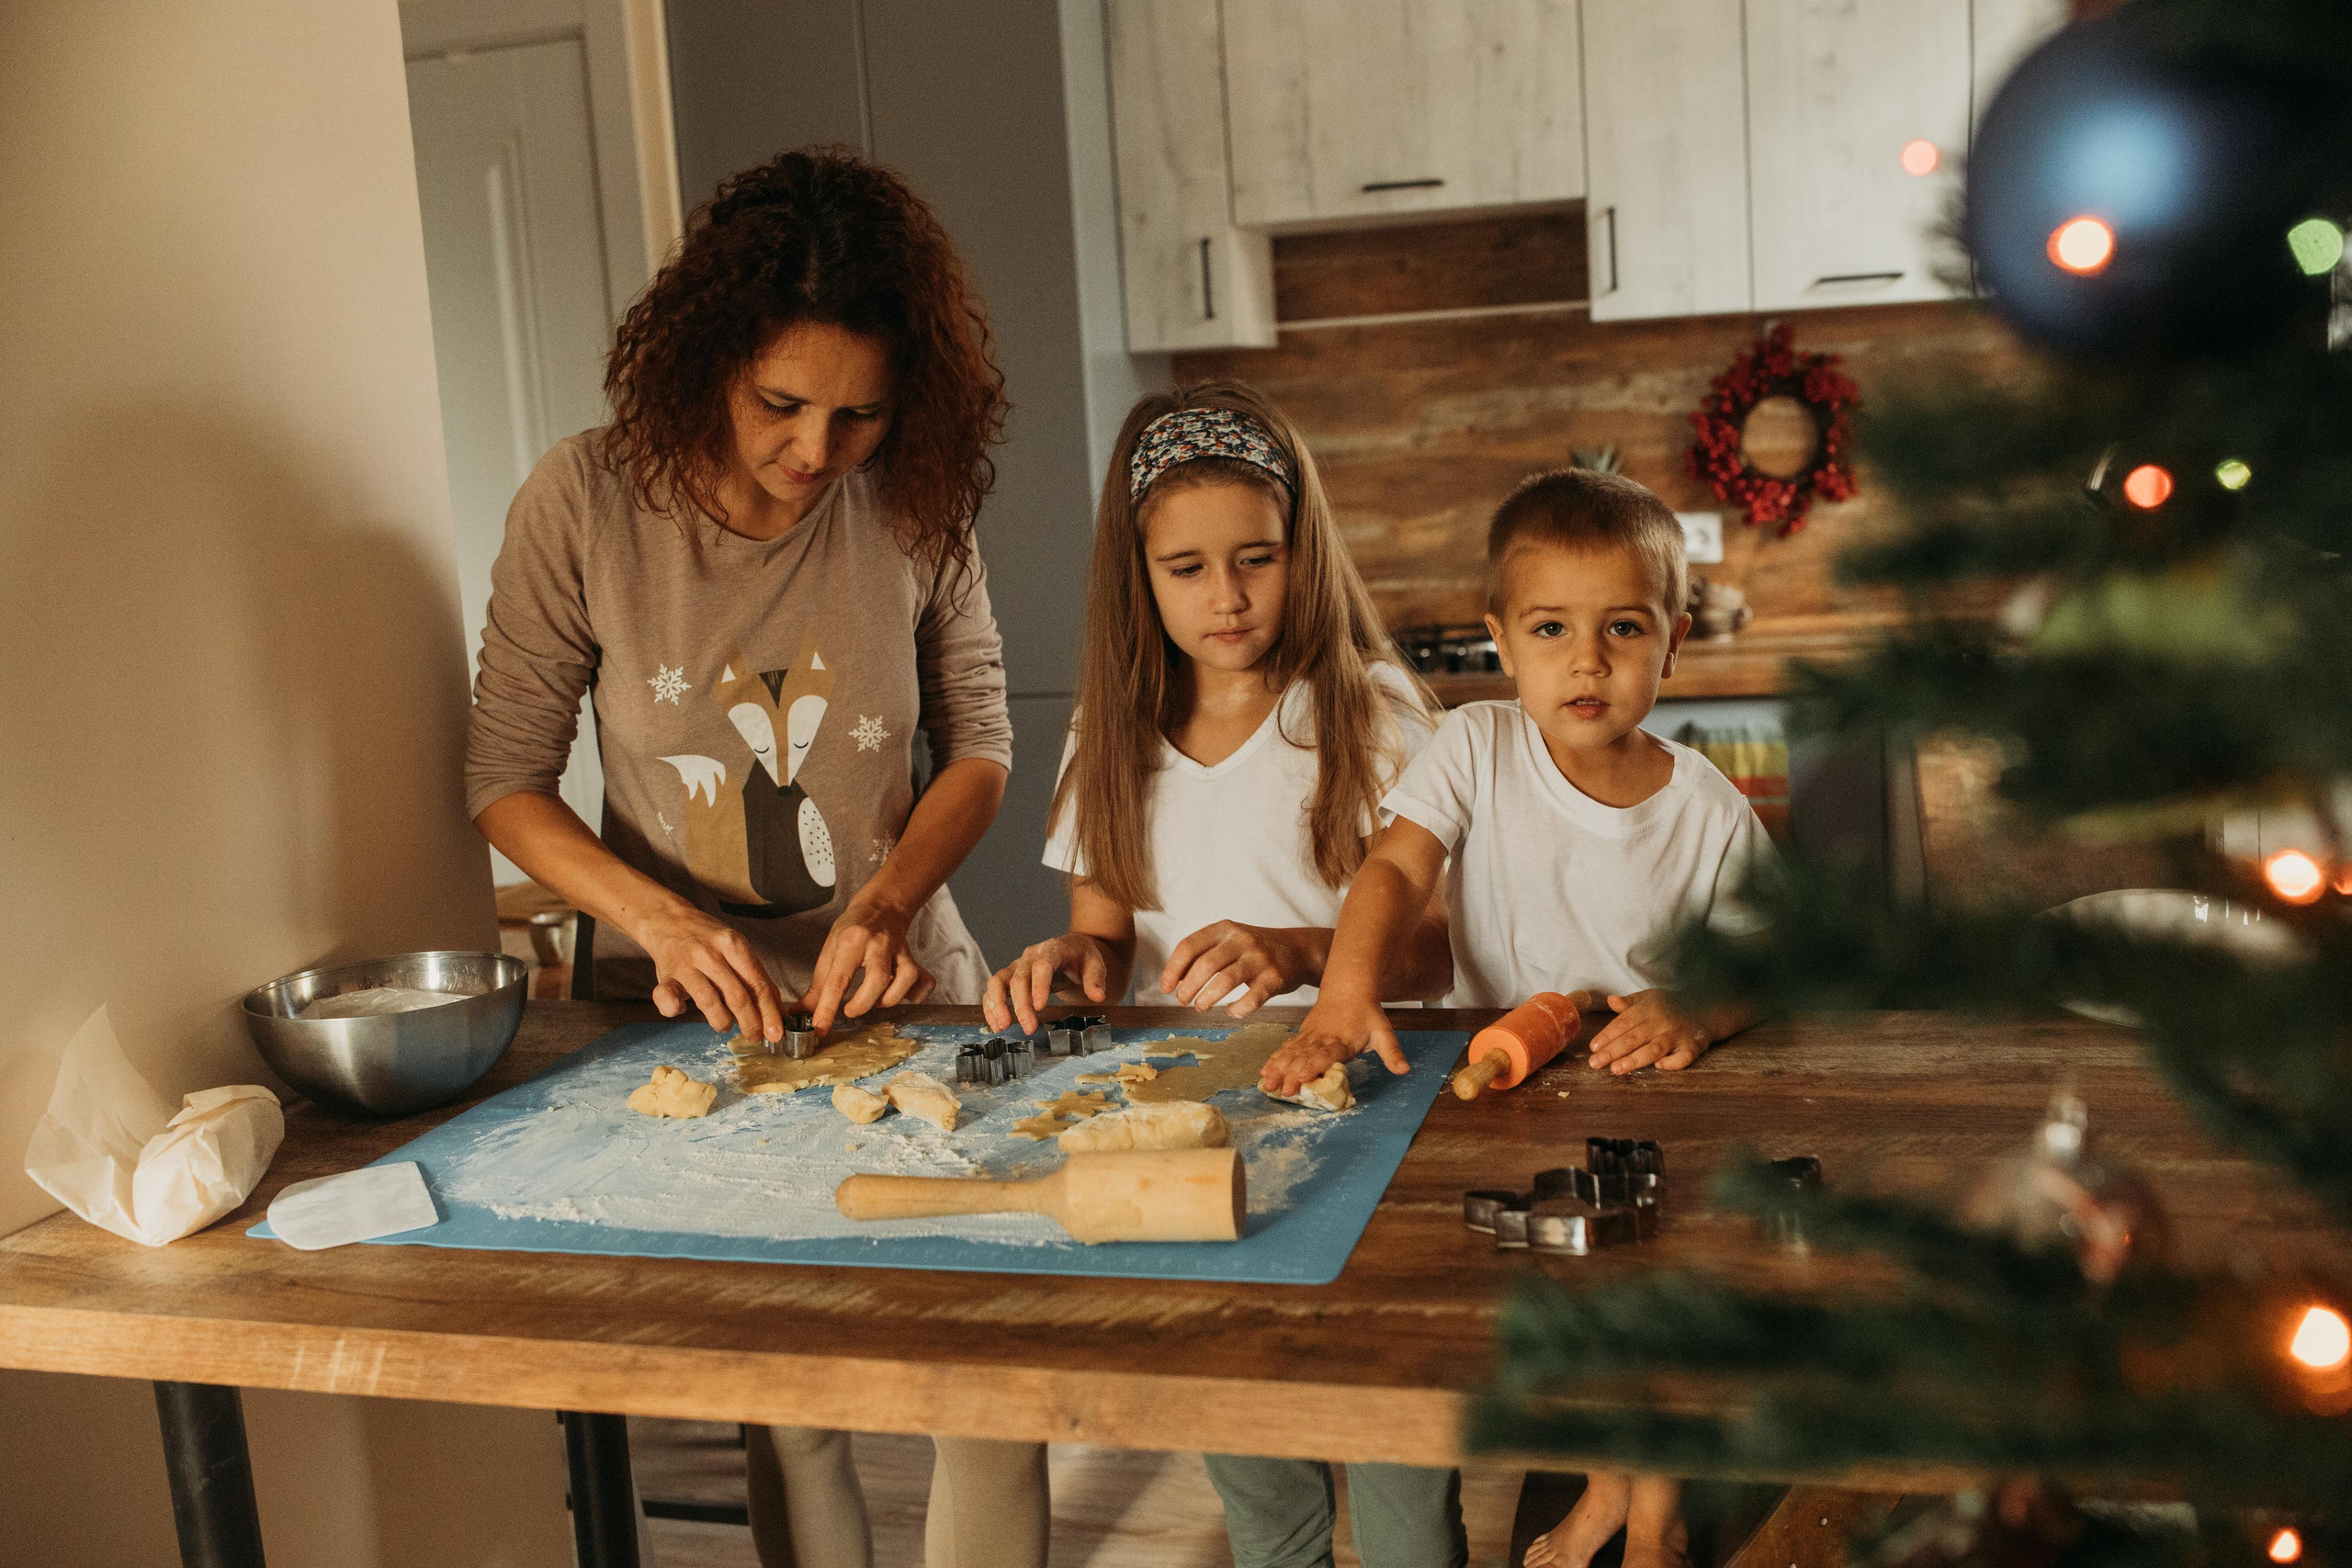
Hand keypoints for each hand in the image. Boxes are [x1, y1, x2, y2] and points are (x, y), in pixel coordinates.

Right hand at [636, 903, 786, 1042]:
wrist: (668, 920)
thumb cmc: (708, 939)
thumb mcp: (737, 948)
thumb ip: (757, 977)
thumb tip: (779, 1012)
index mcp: (733, 944)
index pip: (757, 984)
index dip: (769, 1012)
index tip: (776, 1033)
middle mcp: (710, 953)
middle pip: (736, 996)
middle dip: (750, 1022)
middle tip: (755, 1036)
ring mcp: (686, 964)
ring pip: (708, 1001)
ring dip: (722, 1021)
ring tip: (727, 1026)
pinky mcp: (665, 975)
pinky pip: (667, 998)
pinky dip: (676, 1010)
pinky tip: (683, 1010)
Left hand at [800, 891, 933, 1033]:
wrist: (882, 906)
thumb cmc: (852, 930)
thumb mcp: (830, 950)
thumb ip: (818, 985)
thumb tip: (800, 1012)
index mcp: (851, 941)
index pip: (838, 980)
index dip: (827, 1008)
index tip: (820, 1028)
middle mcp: (878, 944)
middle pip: (877, 979)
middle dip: (863, 1003)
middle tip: (850, 1010)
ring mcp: (900, 951)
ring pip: (905, 979)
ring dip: (889, 999)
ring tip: (875, 1000)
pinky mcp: (914, 959)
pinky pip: (924, 981)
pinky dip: (917, 995)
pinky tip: (902, 996)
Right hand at [983, 933, 1113, 1034]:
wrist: (1073, 949)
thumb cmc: (1083, 957)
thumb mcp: (1096, 964)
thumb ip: (1096, 979)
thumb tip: (1098, 996)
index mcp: (1052, 950)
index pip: (1042, 966)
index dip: (1039, 985)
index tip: (1040, 1007)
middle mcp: (1030, 956)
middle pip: (1018, 978)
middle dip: (1021, 1005)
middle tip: (1029, 1028)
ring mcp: (1017, 966)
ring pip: (998, 981)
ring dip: (997, 1004)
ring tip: (1002, 1027)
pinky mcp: (1010, 977)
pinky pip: (993, 989)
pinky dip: (991, 1006)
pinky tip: (996, 1024)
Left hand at [1160, 922, 1323, 1017]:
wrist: (1298, 949)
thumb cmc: (1254, 950)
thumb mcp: (1229, 941)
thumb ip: (1203, 954)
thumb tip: (1174, 981)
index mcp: (1224, 928)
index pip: (1189, 946)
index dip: (1173, 969)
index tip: (1166, 988)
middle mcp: (1241, 940)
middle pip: (1205, 965)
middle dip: (1188, 987)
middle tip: (1182, 1001)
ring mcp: (1260, 958)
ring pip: (1225, 981)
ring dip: (1207, 999)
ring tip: (1200, 1007)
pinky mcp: (1275, 977)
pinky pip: (1252, 999)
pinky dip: (1237, 1009)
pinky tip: (1231, 1011)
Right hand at [1259, 992, 1406, 1097]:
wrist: (1349, 987)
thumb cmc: (1366, 1013)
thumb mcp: (1383, 1032)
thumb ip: (1392, 1052)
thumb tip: (1405, 1070)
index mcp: (1341, 1040)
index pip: (1325, 1055)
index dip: (1313, 1067)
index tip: (1302, 1079)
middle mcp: (1322, 1039)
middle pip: (1303, 1057)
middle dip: (1290, 1075)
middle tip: (1281, 1091)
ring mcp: (1309, 1036)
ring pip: (1291, 1053)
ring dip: (1278, 1069)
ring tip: (1267, 1084)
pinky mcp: (1303, 1035)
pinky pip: (1287, 1048)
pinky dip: (1275, 1059)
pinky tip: (1265, 1071)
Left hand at [1587, 990, 1714, 1073]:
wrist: (1707, 1009)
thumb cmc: (1671, 1006)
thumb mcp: (1650, 998)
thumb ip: (1629, 1003)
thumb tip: (1610, 1001)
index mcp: (1648, 1009)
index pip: (1623, 1023)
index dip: (1607, 1035)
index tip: (1593, 1048)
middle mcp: (1661, 1022)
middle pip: (1634, 1037)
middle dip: (1613, 1051)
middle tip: (1595, 1064)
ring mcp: (1678, 1035)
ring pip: (1654, 1049)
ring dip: (1635, 1059)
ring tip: (1616, 1069)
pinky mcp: (1693, 1047)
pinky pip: (1683, 1057)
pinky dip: (1672, 1063)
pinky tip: (1658, 1067)